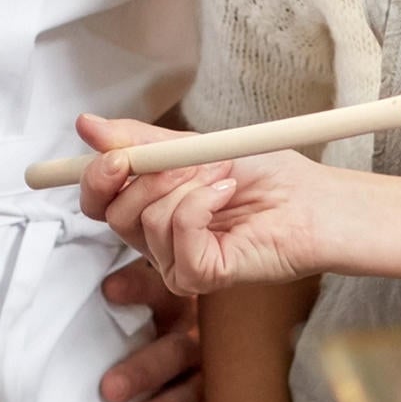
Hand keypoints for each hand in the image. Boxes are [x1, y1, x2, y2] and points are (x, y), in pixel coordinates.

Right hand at [79, 123, 348, 294]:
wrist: (313, 200)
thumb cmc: (266, 176)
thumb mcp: (194, 146)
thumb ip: (140, 141)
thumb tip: (87, 126)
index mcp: (151, 206)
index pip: (98, 201)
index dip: (96, 178)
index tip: (115, 156)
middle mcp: (158, 239)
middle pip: (113, 213)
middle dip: (150, 176)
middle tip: (189, 160)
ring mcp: (176, 261)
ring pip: (147, 221)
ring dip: (188, 186)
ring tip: (223, 179)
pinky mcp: (199, 275)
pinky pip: (178, 235)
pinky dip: (201, 205)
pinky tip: (226, 196)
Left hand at [98, 256, 208, 401]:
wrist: (175, 365)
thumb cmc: (137, 334)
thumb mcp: (126, 311)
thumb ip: (105, 301)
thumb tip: (58, 283)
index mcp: (176, 305)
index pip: (161, 291)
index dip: (138, 288)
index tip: (107, 291)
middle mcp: (197, 339)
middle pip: (178, 350)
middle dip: (145, 370)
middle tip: (109, 389)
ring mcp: (209, 377)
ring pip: (196, 393)